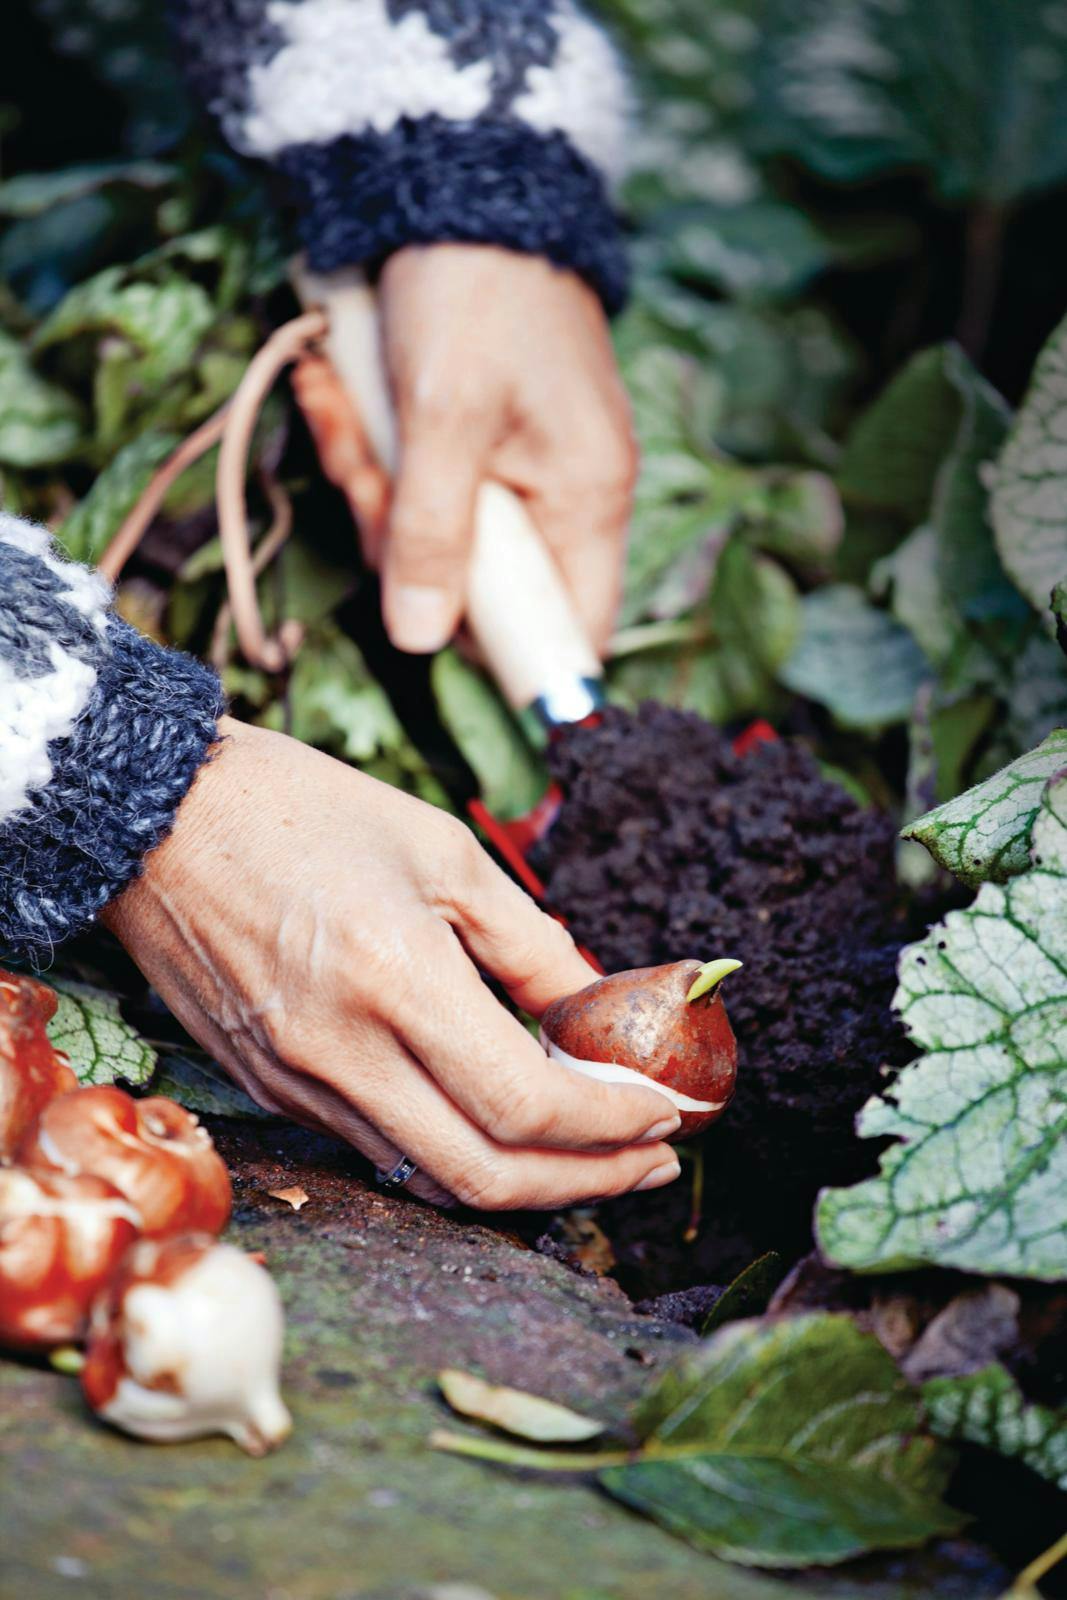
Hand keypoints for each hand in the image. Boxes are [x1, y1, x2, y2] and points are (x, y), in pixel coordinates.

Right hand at [104, 719, 680, 1208]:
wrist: (155, 818)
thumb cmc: (303, 811)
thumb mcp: (442, 852)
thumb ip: (532, 943)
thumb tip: (601, 1009)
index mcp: (394, 975)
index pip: (525, 1104)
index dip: (613, 1123)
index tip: (670, 1109)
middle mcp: (340, 1050)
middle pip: (486, 1175)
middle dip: (590, 1181)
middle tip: (656, 1155)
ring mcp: (295, 1082)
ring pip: (432, 1181)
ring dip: (529, 1182)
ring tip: (596, 1152)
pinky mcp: (269, 1088)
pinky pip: (380, 1151)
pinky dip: (457, 1155)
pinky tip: (502, 1126)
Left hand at [297, 244, 636, 656]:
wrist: (460, 179)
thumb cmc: (470, 288)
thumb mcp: (441, 415)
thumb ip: (431, 532)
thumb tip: (420, 640)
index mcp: (586, 496)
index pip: (570, 633)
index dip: (506, 655)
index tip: (428, 627)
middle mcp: (564, 493)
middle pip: (481, 589)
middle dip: (399, 541)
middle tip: (360, 471)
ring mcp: (518, 466)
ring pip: (434, 535)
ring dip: (370, 485)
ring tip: (337, 400)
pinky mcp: (475, 438)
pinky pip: (417, 483)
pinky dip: (371, 449)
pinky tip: (337, 388)